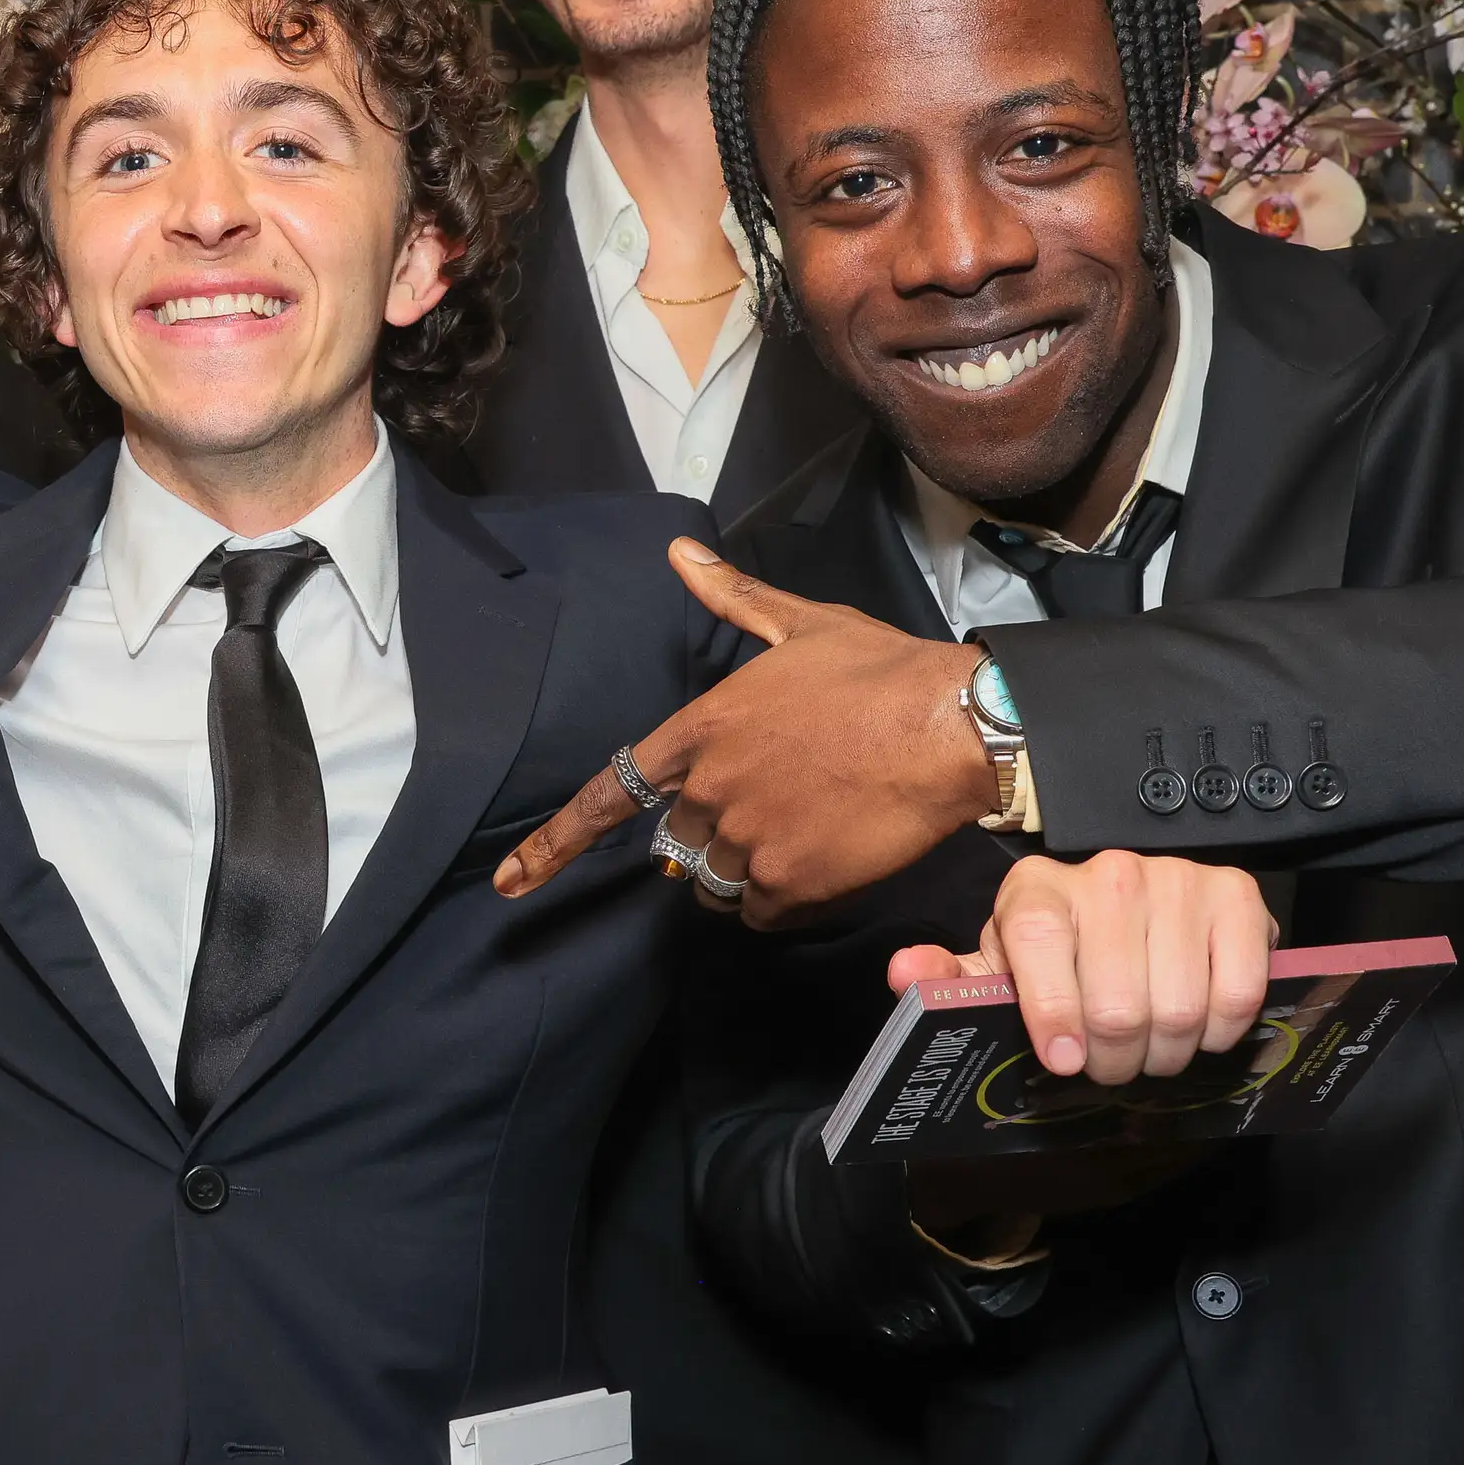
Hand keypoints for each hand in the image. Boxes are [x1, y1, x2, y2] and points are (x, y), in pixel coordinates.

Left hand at [498, 540, 991, 921]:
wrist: (951, 727)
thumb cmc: (878, 672)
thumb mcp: (799, 624)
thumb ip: (730, 598)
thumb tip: (679, 551)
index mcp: (700, 731)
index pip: (609, 794)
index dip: (554, 842)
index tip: (512, 880)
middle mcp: (709, 791)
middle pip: (677, 841)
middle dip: (711, 834)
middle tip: (773, 807)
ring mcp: (746, 841)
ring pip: (712, 882)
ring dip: (740, 872)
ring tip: (800, 835)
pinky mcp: (790, 884)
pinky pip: (757, 913)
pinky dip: (778, 901)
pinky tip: (819, 868)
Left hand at [883, 850, 1275, 1085]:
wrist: (1147, 917)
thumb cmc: (1063, 957)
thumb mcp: (1000, 969)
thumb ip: (950, 980)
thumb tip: (906, 974)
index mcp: (1036, 889)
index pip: (1039, 944)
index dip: (1051, 1013)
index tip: (1061, 1062)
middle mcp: (1109, 873)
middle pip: (1116, 1000)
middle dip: (1114, 1059)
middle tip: (1111, 1067)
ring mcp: (1178, 879)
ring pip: (1177, 1007)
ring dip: (1166, 1053)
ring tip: (1152, 1051)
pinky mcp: (1237, 895)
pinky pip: (1236, 992)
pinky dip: (1219, 1031)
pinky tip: (1199, 1027)